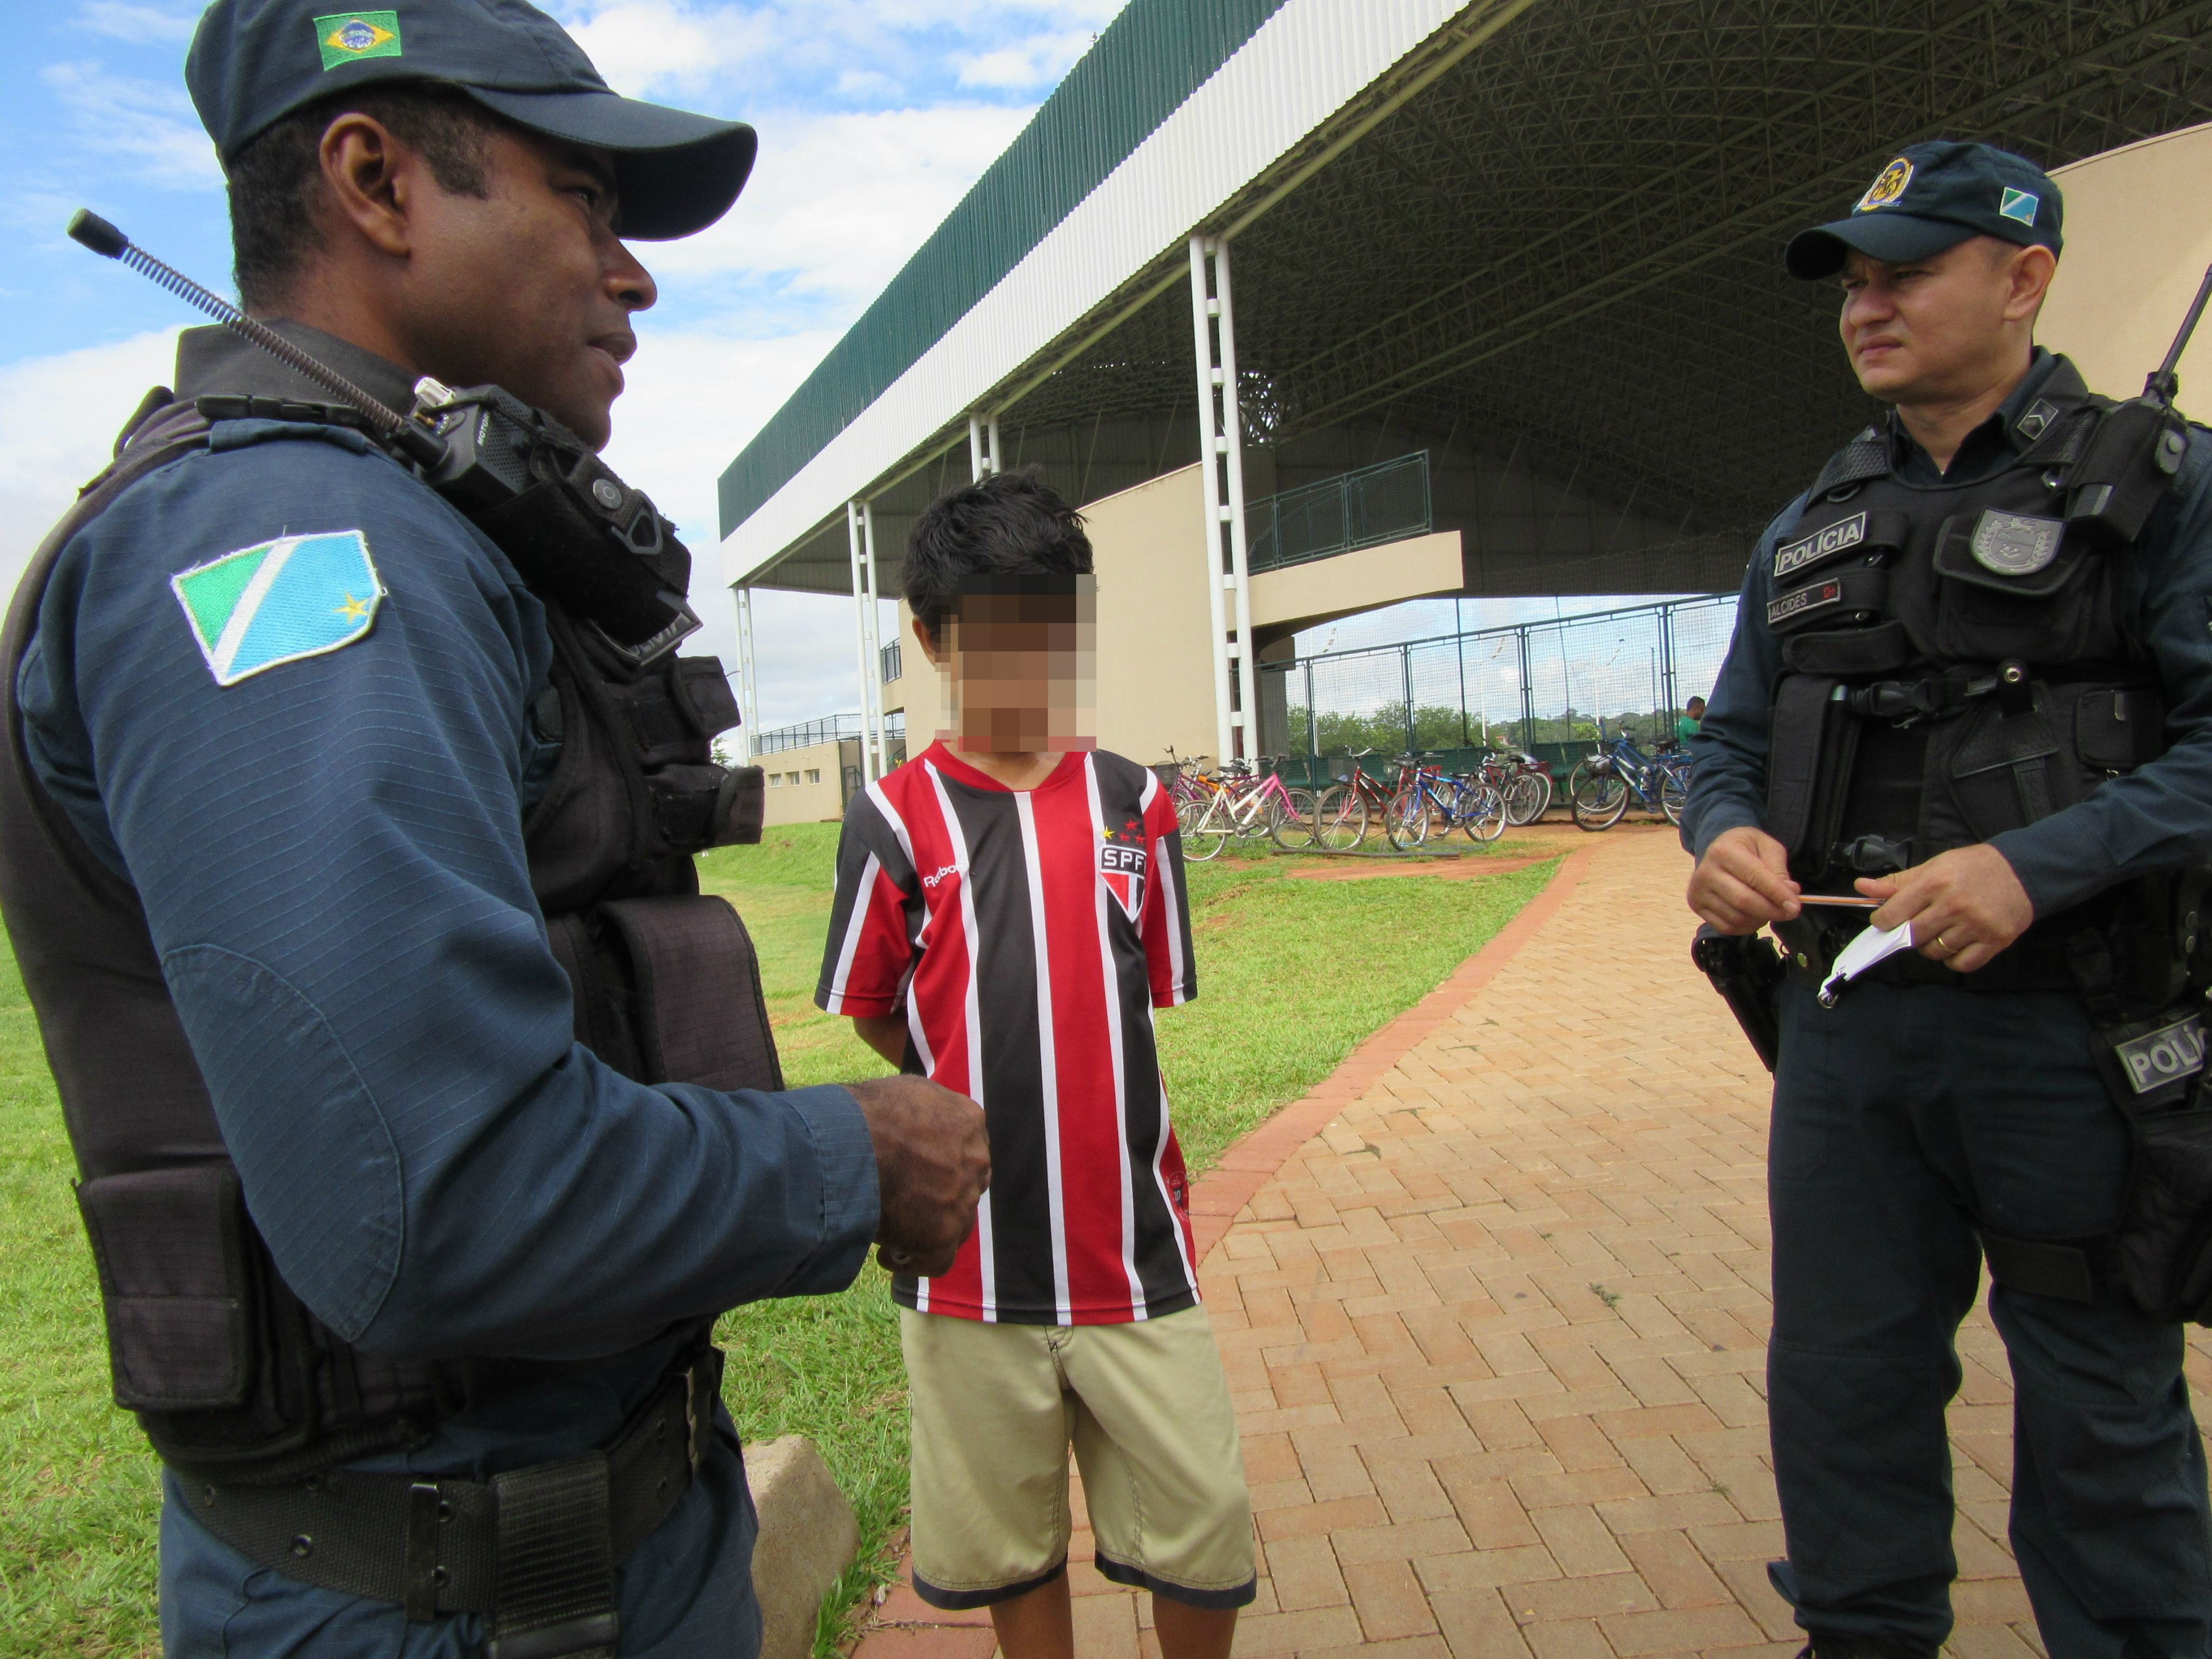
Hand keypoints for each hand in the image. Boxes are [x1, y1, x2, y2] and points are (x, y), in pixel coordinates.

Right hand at [846, 1076, 989, 1277]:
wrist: (851, 1142)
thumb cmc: (867, 1112)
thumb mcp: (908, 1093)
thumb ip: (926, 1112)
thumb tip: (919, 1126)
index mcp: (970, 1121)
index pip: (966, 1149)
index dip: (942, 1163)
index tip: (918, 1171)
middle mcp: (976, 1161)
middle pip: (964, 1187)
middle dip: (939, 1195)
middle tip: (906, 1200)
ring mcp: (961, 1201)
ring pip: (955, 1225)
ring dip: (927, 1228)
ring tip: (892, 1229)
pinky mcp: (941, 1237)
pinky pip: (936, 1260)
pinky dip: (912, 1261)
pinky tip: (886, 1253)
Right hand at [1687, 826, 1801, 933]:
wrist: (1716, 847)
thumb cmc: (1745, 846)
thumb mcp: (1767, 847)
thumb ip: (1779, 870)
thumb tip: (1791, 893)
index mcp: (1724, 851)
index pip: (1755, 878)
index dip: (1777, 894)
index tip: (1795, 906)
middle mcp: (1706, 872)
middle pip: (1743, 901)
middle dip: (1772, 911)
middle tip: (1790, 913)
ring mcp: (1698, 891)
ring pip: (1736, 918)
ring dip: (1760, 920)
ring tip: (1770, 910)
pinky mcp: (1697, 906)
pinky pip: (1726, 927)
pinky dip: (1746, 928)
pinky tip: (1755, 917)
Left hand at [1857, 844, 2033, 973]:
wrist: (2022, 871)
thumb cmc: (1973, 867)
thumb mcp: (1933, 866)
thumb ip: (1898, 882)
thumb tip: (1862, 887)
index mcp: (1935, 883)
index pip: (1894, 913)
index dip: (1883, 920)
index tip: (1885, 920)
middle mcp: (1954, 905)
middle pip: (1913, 936)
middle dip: (1908, 933)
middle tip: (1917, 923)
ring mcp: (1976, 925)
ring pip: (1935, 952)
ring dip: (1931, 946)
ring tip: (1940, 930)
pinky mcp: (1995, 941)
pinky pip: (1961, 964)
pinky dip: (1953, 959)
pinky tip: (1956, 944)